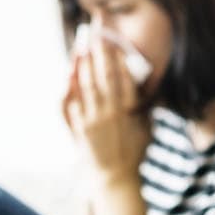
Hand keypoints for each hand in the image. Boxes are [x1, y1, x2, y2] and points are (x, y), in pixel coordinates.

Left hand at [63, 37, 150, 185]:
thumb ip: (145, 109)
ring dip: (82, 66)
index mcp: (129, 111)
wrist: (114, 177)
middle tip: (95, 38)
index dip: (118, 59)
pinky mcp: (79, 128)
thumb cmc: (134, 154)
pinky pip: (71, 104)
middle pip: (103, 76)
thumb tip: (145, 92)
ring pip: (85, 87)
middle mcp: (110, 112)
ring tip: (80, 50)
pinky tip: (68, 76)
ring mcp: (92, 120)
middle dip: (99, 55)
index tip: (115, 45)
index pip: (124, 78)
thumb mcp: (147, 130)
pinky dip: (69, 89)